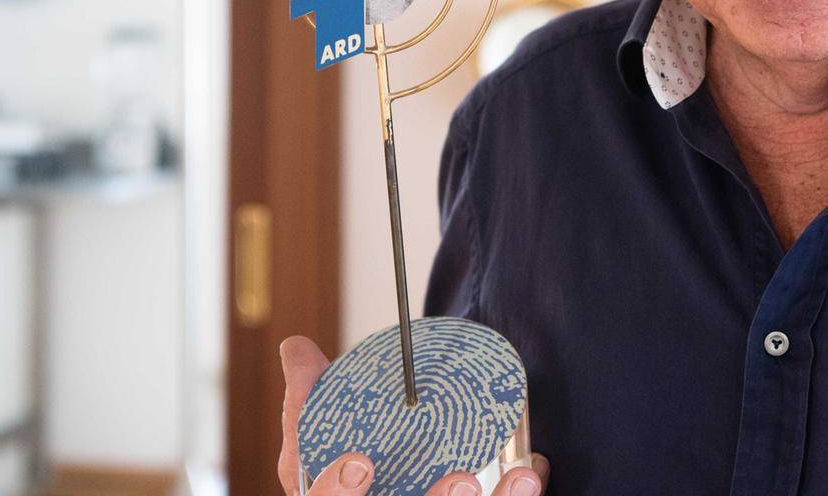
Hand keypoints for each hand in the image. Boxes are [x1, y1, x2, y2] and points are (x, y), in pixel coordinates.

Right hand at [281, 336, 549, 495]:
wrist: (377, 491)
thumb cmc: (347, 484)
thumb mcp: (315, 450)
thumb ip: (309, 401)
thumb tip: (296, 346)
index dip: (340, 491)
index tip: (359, 462)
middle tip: (463, 479)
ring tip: (520, 476)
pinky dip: (516, 495)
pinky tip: (531, 471)